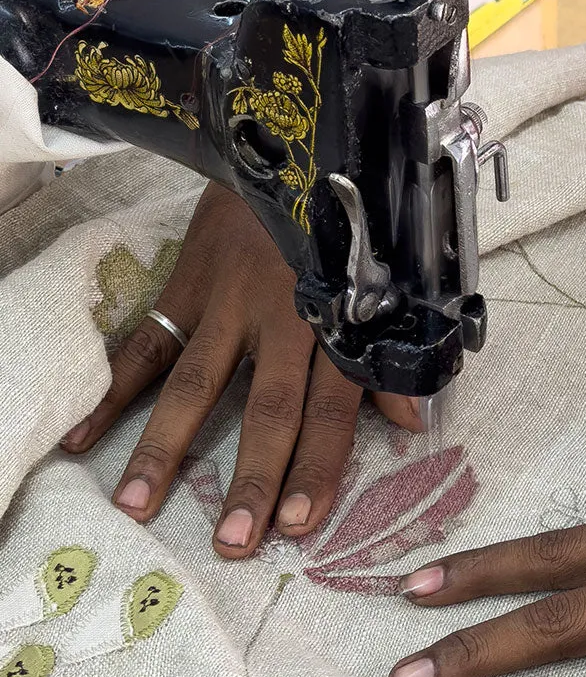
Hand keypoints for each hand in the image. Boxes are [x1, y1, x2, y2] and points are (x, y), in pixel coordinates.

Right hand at [61, 183, 422, 557]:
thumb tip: (413, 425)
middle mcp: (284, 319)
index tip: (299, 525)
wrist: (297, 137)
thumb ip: (392, 359)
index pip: (332, 410)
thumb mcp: (387, 287)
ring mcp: (227, 301)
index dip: (318, 469)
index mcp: (338, 324)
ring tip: (137, 504)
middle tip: (231, 539)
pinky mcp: (185, 282)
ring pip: (196, 383)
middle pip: (267, 409)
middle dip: (250, 477)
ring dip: (164, 446)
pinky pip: (145, 342)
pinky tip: (82, 436)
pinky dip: (112, 388)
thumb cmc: (348, 227)